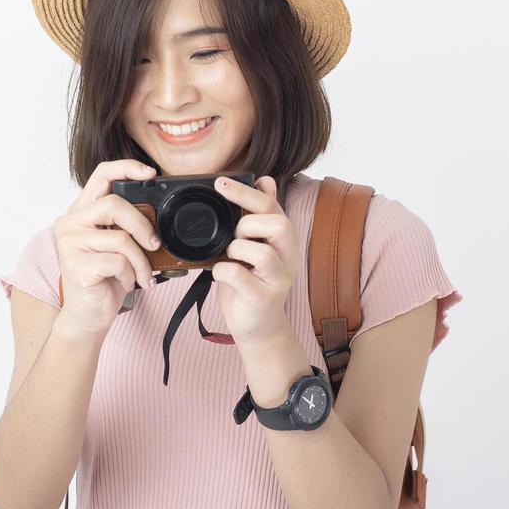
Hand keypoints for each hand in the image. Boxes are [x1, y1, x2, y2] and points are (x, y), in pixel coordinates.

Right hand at [51, 160, 162, 340]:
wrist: (87, 316)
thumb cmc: (105, 279)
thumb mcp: (117, 247)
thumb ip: (127, 227)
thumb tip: (159, 218)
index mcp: (81, 212)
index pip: (102, 174)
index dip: (127, 168)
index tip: (150, 173)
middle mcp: (70, 223)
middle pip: (114, 205)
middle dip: (142, 225)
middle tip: (154, 243)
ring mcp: (70, 243)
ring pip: (120, 238)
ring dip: (140, 261)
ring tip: (143, 275)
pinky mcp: (76, 265)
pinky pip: (117, 262)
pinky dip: (130, 275)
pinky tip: (127, 284)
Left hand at [210, 175, 298, 344]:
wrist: (257, 327)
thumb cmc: (251, 283)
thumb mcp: (256, 246)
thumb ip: (260, 217)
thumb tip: (266, 180)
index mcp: (285, 240)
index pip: (272, 206)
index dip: (246, 193)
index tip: (220, 183)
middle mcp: (288, 257)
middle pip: (279, 224)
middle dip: (248, 223)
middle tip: (234, 235)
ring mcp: (279, 279)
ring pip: (263, 252)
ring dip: (236, 249)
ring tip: (229, 257)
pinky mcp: (263, 298)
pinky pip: (239, 276)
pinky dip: (222, 270)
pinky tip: (220, 274)